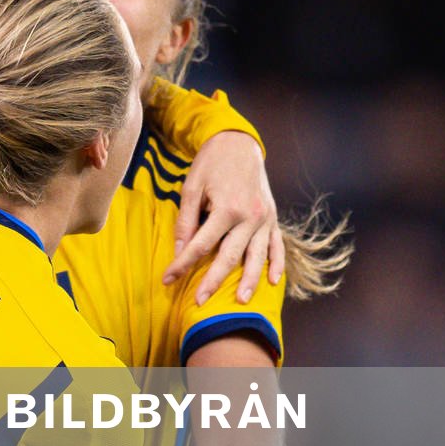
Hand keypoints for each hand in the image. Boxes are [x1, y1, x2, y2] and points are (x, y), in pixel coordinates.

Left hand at [162, 130, 283, 303]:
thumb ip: (187, 222)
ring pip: (257, 256)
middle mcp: (251, 216)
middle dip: (213, 281)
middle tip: (199, 302)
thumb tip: (179, 252)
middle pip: (230, 256)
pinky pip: (277, 245)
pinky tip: (272, 281)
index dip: (182, 264)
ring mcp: (266, 219)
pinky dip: (276, 264)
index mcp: (228, 208)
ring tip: (241, 301)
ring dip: (249, 280)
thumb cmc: (211, 164)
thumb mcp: (192, 188)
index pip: (201, 245)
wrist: (239, 143)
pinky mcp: (274, 218)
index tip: (167, 279)